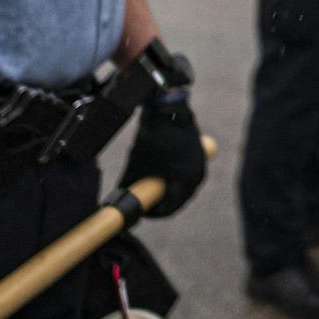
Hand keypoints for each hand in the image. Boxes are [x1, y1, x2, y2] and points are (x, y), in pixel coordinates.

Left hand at [118, 95, 206, 217]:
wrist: (166, 106)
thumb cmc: (151, 136)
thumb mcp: (135, 163)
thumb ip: (128, 184)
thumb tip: (117, 200)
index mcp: (185, 179)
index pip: (171, 207)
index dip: (155, 212)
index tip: (143, 212)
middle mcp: (197, 174)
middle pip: (181, 200)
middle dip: (164, 203)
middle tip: (147, 204)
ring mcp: (201, 163)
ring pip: (186, 188)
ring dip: (172, 191)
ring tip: (154, 190)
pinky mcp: (200, 154)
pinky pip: (189, 175)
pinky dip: (178, 179)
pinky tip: (164, 175)